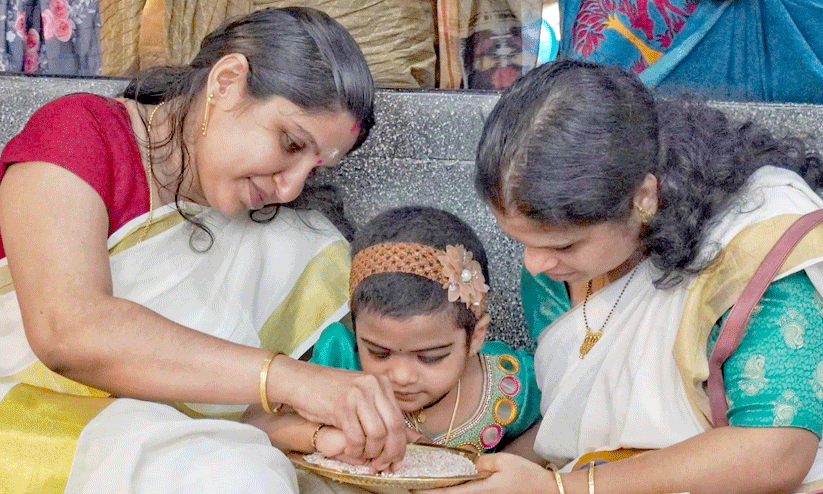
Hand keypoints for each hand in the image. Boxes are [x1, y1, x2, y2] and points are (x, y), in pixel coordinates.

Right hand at [277, 360, 406, 470]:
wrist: (300, 380)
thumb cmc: (329, 391)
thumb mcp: (361, 397)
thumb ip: (381, 413)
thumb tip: (410, 437)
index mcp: (381, 383)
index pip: (400, 419)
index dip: (400, 444)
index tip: (396, 460)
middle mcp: (373, 386)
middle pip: (394, 428)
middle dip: (390, 452)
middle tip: (382, 465)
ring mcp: (358, 395)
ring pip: (377, 435)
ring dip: (371, 452)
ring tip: (363, 456)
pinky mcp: (342, 406)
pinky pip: (356, 437)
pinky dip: (355, 449)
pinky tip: (350, 449)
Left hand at [414, 453, 550, 493]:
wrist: (547, 490)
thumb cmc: (527, 476)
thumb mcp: (503, 461)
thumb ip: (481, 462)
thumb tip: (467, 464)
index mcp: (482, 490)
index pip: (449, 493)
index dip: (430, 491)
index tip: (414, 488)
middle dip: (434, 492)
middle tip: (417, 486)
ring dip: (446, 492)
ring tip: (429, 486)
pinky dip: (458, 491)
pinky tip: (451, 486)